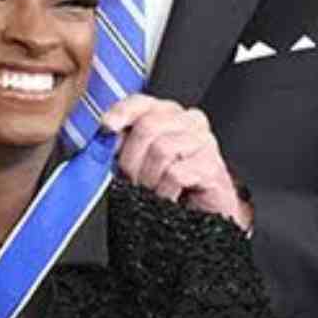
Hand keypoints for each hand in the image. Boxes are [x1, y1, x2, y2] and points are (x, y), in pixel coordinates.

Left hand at [101, 94, 251, 230]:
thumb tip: (104, 136)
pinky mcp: (213, 167)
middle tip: (132, 179)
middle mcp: (189, 121)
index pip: (142, 102)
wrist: (201, 216)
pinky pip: (176, 174)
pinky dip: (164, 191)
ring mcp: (204, 142)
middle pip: (148, 126)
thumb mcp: (138, 161)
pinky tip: (167, 198)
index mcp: (169, 114)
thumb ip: (122, 144)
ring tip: (151, 190)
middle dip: (132, 158)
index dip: (121, 112)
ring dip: (148, 177)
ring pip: (161, 149)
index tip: (107, 127)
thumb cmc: (168, 187)